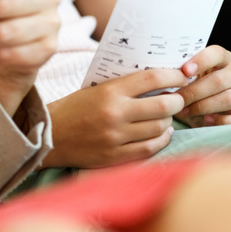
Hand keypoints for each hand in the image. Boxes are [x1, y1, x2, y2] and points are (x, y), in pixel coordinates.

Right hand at [44, 69, 188, 167]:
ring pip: (160, 128)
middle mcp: (114, 114)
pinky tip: (160, 134)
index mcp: (108, 91)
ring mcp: (116, 137)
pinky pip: (151, 148)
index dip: (173, 75)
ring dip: (168, 121)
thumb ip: (124, 87)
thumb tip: (159, 82)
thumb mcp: (95, 89)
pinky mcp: (116, 156)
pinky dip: (161, 140)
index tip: (181, 75)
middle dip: (176, 101)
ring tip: (164, 117)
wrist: (49, 135)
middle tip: (176, 98)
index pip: (152, 79)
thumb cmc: (73, 109)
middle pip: (163, 106)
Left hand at [176, 45, 230, 127]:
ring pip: (227, 99)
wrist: (205, 109)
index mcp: (224, 58)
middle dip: (194, 91)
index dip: (201, 61)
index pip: (217, 54)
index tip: (184, 71)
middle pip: (219, 80)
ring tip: (183, 111)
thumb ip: (180, 72)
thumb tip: (160, 76)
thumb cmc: (193, 87)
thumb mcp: (188, 76)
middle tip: (176, 99)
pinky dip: (221, 121)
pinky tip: (206, 120)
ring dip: (202, 106)